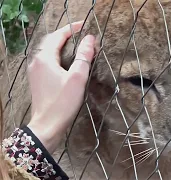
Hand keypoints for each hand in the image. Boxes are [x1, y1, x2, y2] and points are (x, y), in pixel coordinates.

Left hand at [27, 21, 95, 153]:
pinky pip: (48, 60)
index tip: (85, 24)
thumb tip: (90, 39)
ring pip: (49, 51)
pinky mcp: (38, 80)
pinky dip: (58, 55)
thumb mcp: (78, 78)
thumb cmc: (63, 102)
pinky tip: (67, 61)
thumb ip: (84, 56)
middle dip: (66, 35)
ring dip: (62, 45)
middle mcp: (37, 61)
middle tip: (82, 33)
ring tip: (77, 44)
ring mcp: (36, 71)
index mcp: (45, 58)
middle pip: (51, 41)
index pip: (58, 36)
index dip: (72, 28)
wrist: (47, 125)